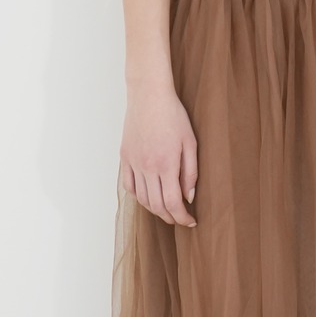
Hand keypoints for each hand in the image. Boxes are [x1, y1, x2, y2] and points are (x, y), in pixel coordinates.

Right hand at [121, 81, 197, 225]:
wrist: (148, 95)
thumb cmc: (173, 115)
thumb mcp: (190, 142)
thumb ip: (190, 172)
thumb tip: (189, 197)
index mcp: (165, 164)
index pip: (172, 202)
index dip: (182, 217)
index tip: (191, 221)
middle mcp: (147, 167)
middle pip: (156, 205)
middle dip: (170, 217)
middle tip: (180, 219)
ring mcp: (133, 163)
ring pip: (141, 198)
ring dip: (154, 209)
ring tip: (166, 211)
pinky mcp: (124, 157)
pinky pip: (129, 185)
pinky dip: (138, 196)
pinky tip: (148, 197)